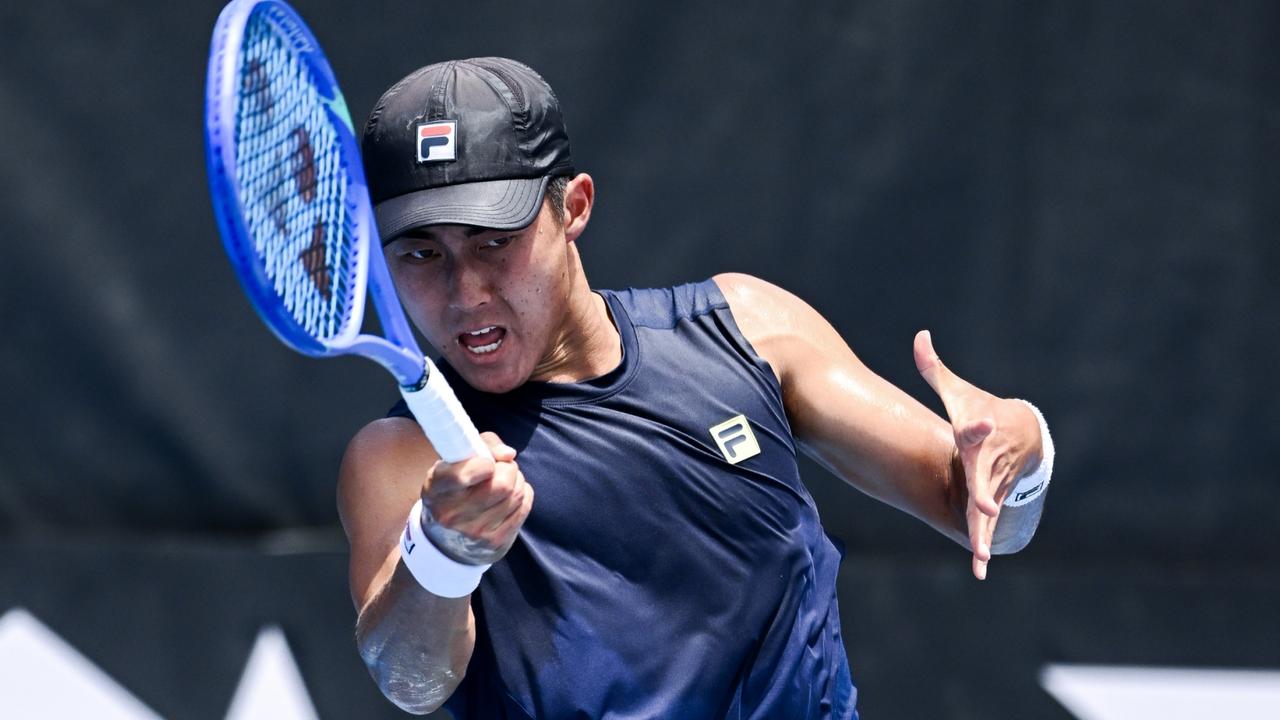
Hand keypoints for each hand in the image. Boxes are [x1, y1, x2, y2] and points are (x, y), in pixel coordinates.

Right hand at [420, 432, 533, 565]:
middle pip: (501, 484)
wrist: (446, 537)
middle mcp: (453, 515)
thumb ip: (482, 445)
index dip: (484, 464)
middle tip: (502, 468)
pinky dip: (523, 495)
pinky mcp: (495, 542)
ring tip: (506, 480)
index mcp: (437, 489)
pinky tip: (510, 495)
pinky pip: (523, 508)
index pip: (462, 475)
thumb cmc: (455, 486)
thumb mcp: (455, 461)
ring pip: (516, 495)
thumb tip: (509, 454)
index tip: (487, 462)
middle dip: (508, 469)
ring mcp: (475, 532)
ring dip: (517, 481)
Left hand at [913, 330, 1041, 579]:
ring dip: (984, 533)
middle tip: (986, 508)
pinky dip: (981, 545)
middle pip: (986, 480)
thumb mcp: (959, 392)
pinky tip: (978, 570)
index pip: (976, 428)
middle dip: (985, 494)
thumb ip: (934, 368)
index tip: (979, 424)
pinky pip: (985, 527)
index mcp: (977, 435)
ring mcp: (992, 485)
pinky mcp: (990, 503)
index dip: (977, 425)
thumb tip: (919, 336)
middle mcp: (987, 463)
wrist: (1023, 434)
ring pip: (988, 511)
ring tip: (980, 555)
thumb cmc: (980, 413)